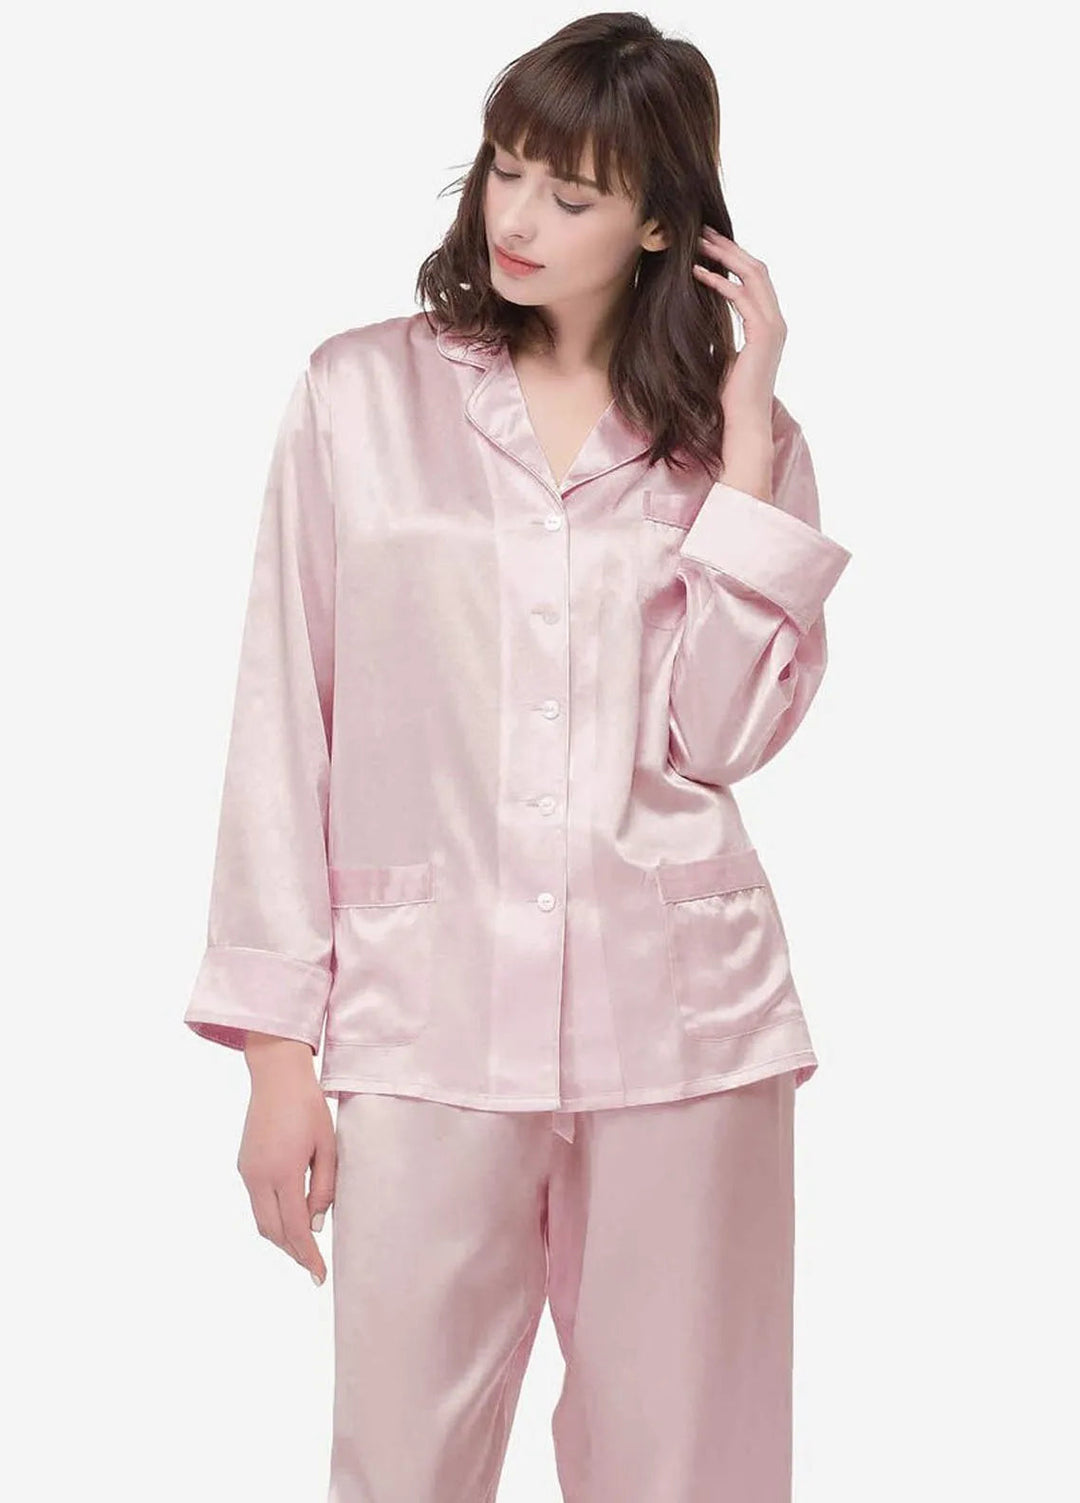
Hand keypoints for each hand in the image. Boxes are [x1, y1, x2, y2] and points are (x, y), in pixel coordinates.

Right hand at [238, 1036, 335, 1285]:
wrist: (277, 1076)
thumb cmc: (309, 1107)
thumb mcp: (328, 1146)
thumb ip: (324, 1188)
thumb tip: (316, 1225)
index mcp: (284, 1173)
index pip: (296, 1228)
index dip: (308, 1256)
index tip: (320, 1276)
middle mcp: (259, 1177)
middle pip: (274, 1231)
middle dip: (293, 1252)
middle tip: (313, 1267)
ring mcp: (247, 1171)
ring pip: (262, 1220)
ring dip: (281, 1238)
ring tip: (303, 1248)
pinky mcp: (244, 1165)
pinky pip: (257, 1202)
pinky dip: (272, 1218)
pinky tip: (289, 1217)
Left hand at [693, 228, 787, 498]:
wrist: (743, 423)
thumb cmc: (729, 397)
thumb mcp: (723, 356)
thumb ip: (719, 334)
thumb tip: (698, 319)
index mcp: (769, 325)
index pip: (755, 279)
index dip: (733, 258)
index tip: (709, 244)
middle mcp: (776, 321)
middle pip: (757, 269)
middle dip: (730, 248)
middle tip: (703, 232)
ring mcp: (774, 326)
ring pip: (753, 276)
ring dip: (725, 257)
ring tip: (699, 244)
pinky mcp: (764, 335)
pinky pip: (743, 298)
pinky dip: (721, 282)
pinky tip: (699, 273)